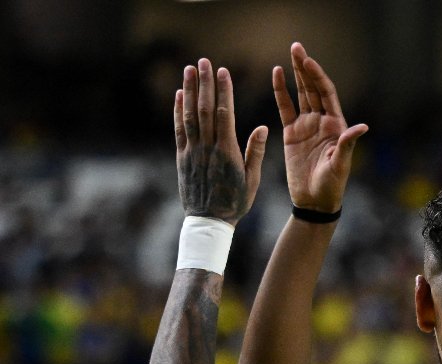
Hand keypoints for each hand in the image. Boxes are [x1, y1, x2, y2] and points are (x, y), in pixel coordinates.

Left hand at [174, 59, 267, 223]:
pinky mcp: (181, 157)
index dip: (223, 91)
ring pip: (189, 115)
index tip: (223, 71)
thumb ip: (255, 152)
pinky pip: (179, 129)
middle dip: (205, 83)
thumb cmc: (235, 202)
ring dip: (189, 90)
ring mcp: (192, 151)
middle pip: (205, 109)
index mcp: (227, 151)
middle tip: (204, 62)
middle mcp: (207, 147)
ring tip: (189, 70)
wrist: (208, 222)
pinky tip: (179, 95)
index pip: (224, 113)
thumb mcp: (252, 180)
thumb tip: (261, 126)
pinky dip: (178, 110)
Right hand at [274, 42, 368, 212]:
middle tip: (297, 46)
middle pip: (313, 89)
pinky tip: (277, 74)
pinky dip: (281, 91)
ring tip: (290, 54)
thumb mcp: (341, 165)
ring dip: (295, 74)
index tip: (308, 61)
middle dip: (305, 68)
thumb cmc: (331, 186)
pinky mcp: (291, 134)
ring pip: (300, 94)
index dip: (318, 77)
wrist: (314, 202)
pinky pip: (285, 108)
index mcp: (336, 126)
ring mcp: (306, 126)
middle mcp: (322, 122)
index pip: (326, 94)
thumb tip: (363, 127)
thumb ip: (347, 144)